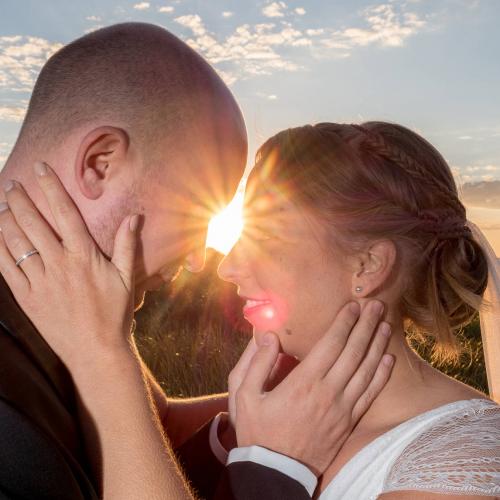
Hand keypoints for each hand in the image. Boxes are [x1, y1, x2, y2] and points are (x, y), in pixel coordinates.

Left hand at [0, 162, 138, 370]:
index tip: (41, 169)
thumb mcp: (127, 278)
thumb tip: (135, 216)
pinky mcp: (27, 297)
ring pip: (16, 242)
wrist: (96, 351)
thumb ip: (127, 245)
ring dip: (6, 219)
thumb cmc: (115, 314)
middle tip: (12, 183)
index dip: (51, 188)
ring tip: (2, 203)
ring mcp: (40, 281)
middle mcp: (59, 264)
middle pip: (33, 223)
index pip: (64, 213)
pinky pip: (6, 268)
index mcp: (84, 256)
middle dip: (20, 199)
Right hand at [229, 301, 393, 475]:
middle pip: (354, 351)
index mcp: (303, 381)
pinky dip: (381, 375)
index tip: (353, 305)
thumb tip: (268, 335)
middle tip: (376, 305)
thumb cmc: (258, 431)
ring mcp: (341, 408)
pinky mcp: (348, 422)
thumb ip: (255, 362)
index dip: (345, 322)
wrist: (276, 471)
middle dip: (366, 325)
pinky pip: (370, 394)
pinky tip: (388, 360)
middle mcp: (328, 392)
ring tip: (385, 325)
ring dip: (377, 345)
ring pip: (366, 370)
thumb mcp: (244, 396)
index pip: (331, 343)